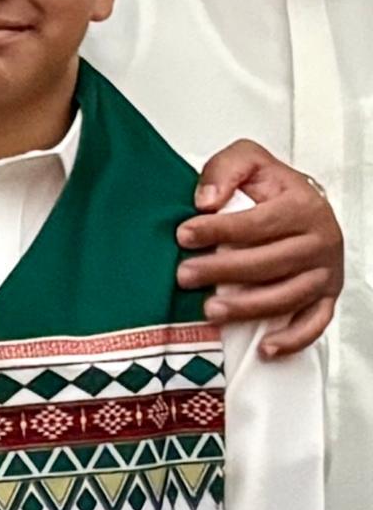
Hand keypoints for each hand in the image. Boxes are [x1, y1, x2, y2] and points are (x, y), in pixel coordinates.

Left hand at [182, 142, 343, 360]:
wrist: (304, 203)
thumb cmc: (273, 188)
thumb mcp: (248, 161)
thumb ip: (225, 170)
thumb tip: (206, 200)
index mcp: (303, 207)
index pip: (258, 223)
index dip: (218, 230)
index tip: (184, 235)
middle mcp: (319, 241)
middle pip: (270, 262)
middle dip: (223, 271)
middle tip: (184, 275)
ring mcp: (324, 272)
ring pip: (288, 296)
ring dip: (248, 308)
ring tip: (210, 311)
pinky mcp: (325, 296)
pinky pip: (314, 323)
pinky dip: (293, 339)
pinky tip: (266, 347)